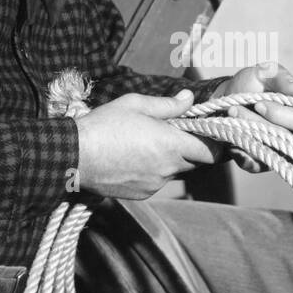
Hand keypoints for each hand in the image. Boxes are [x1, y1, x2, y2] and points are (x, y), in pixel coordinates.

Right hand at [74, 90, 220, 199]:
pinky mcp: (143, 194)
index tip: (214, 133)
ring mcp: (155, 184)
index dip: (218, 144)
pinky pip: (159, 181)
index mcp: (171, 145)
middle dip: (194, 149)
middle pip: (197, 163)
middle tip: (179, 133)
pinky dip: (156, 171)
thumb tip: (190, 98)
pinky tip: (136, 158)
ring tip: (150, 144)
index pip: (212, 152)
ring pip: (177, 172)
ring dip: (173, 160)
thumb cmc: (104, 126)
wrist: (74, 157)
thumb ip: (168, 104)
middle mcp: (167, 169)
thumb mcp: (135, 104)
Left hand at [213, 62, 292, 173]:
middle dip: (258, 123)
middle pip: (284, 138)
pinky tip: (230, 137)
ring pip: (268, 149)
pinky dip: (241, 152)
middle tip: (236, 109)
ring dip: (244, 132)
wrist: (225, 99)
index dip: (279, 114)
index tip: (258, 103)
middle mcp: (292, 134)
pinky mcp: (260, 162)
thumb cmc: (250, 85)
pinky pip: (255, 164)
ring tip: (230, 115)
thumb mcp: (263, 73)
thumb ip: (281, 77)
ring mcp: (276, 149)